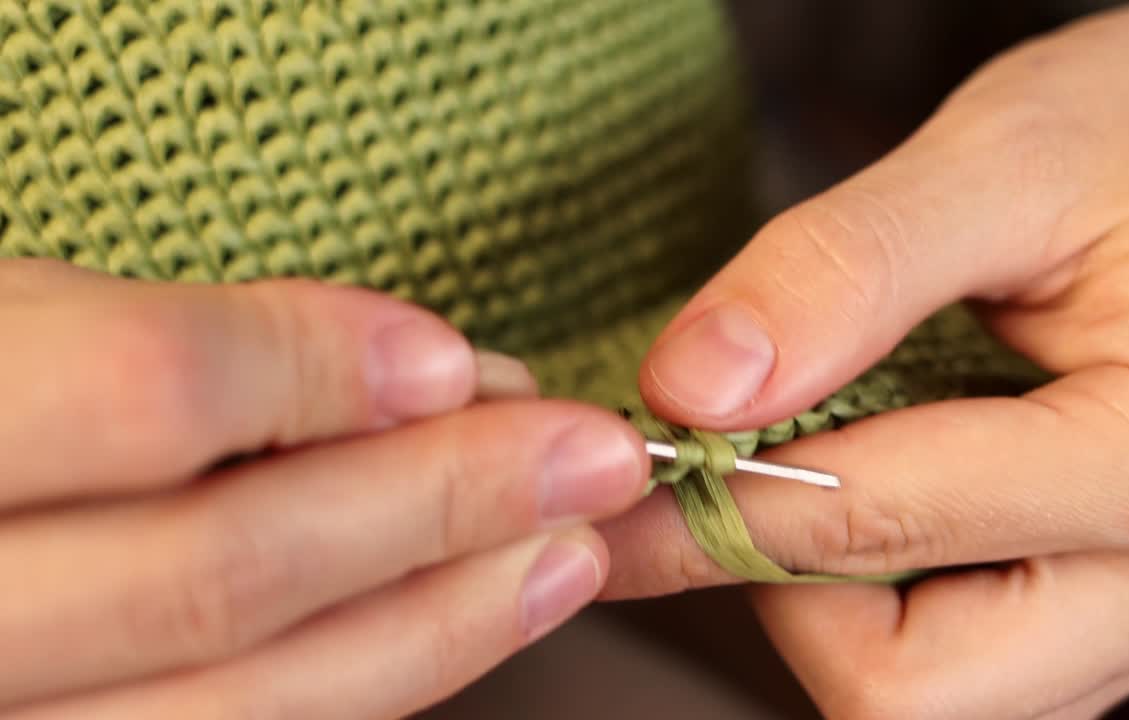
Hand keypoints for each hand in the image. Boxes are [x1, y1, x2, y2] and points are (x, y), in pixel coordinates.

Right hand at [0, 260, 646, 717]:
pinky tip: (459, 616)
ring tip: (566, 554)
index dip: (325, 369)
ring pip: (245, 701)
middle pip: (226, 575)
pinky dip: (370, 678)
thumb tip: (442, 373)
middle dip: (443, 505)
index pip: (151, 395)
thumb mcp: (28, 325)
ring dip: (441, 621)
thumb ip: (208, 344)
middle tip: (590, 456)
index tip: (462, 357)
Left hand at [602, 2, 1128, 716]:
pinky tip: (860, 498)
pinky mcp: (1101, 627)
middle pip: (901, 688)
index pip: (879, 537)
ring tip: (802, 466)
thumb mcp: (988, 159)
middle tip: (720, 462)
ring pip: (920, 704)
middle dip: (777, 579)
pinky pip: (951, 680)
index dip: (720, 500)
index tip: (624, 453)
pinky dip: (866, 608)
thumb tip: (696, 391)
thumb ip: (838, 273)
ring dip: (819, 601)